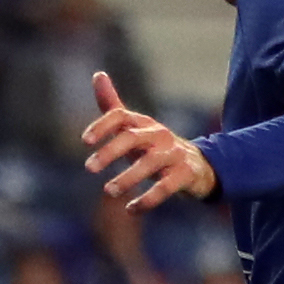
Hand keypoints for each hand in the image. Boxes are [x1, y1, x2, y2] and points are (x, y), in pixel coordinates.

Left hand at [80, 70, 216, 210]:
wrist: (198, 164)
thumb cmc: (156, 145)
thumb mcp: (134, 126)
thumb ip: (113, 106)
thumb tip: (97, 74)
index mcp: (142, 123)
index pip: (120, 116)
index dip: (102, 126)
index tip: (85, 141)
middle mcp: (158, 134)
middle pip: (133, 138)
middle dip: (111, 151)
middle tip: (88, 168)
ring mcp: (174, 154)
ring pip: (151, 163)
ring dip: (129, 177)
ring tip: (109, 191)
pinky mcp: (185, 174)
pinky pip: (167, 187)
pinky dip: (149, 199)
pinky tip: (131, 209)